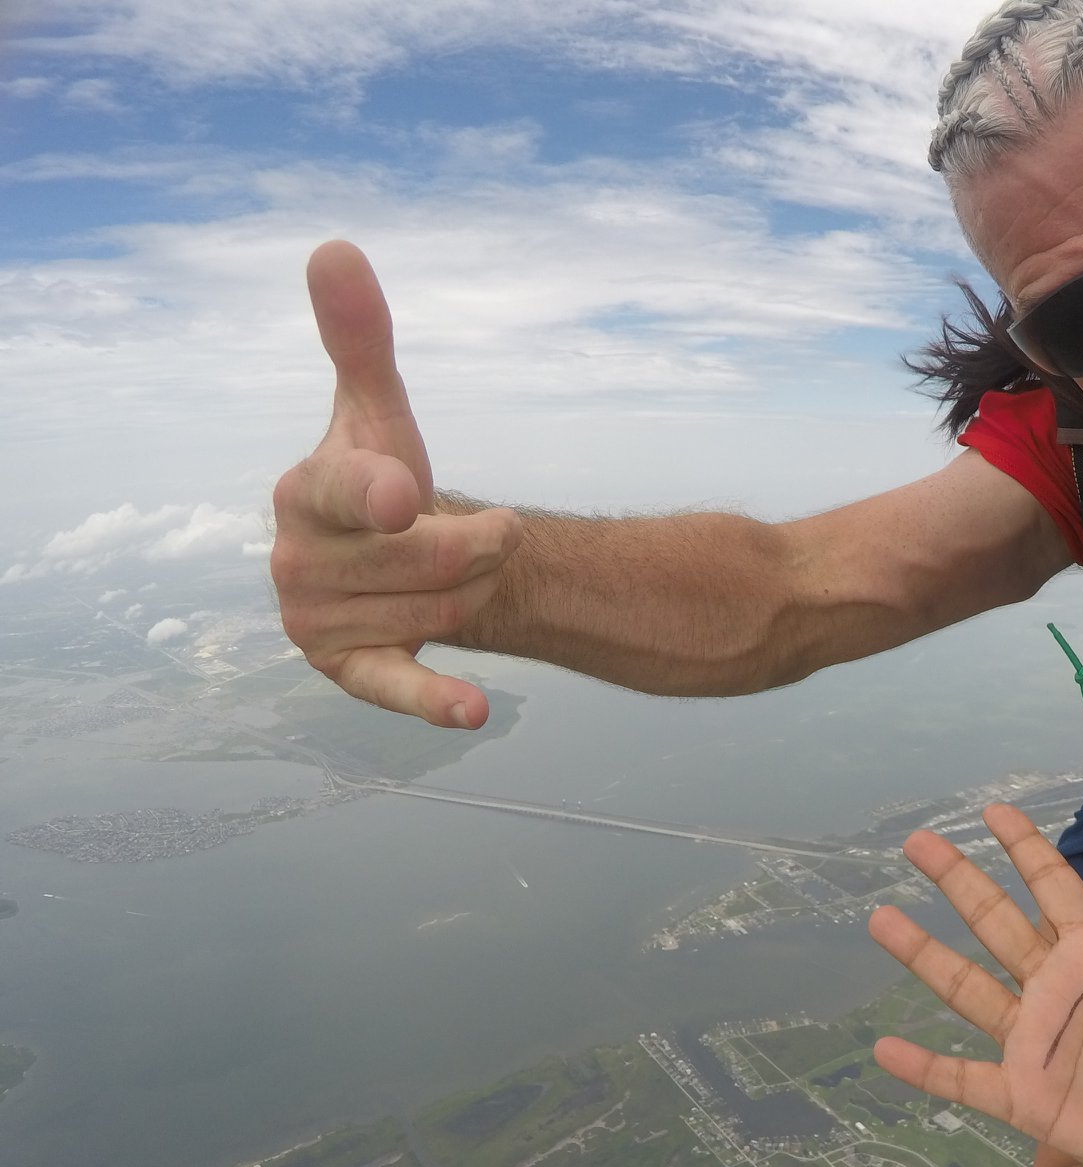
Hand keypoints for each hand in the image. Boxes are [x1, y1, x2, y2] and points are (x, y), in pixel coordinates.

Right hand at [269, 241, 521, 727]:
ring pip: (443, 606)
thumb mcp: (379, 410)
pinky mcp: (350, 670)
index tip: (406, 496)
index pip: (352, 491)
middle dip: (481, 541)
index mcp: (304, 493)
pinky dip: (433, 699)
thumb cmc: (383, 479)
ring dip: (475, 587)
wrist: (392, 563)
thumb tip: (334, 248)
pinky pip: (395, 687)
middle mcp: (297, 561)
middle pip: (430, 557)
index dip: (381, 496)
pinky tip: (474, 711)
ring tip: (459, 572)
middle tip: (493, 529)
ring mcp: (316, 621)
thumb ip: (360, 338)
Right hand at [870, 806, 1082, 1166]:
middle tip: (917, 843)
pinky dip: (925, 1067)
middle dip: (958, 882)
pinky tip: (885, 1050)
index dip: (1024, 848)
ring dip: (924, 955)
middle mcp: (1053, 987)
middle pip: (996, 923)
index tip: (993, 812)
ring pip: (968, 988)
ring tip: (882, 918)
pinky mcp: (1021, 1094)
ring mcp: (1031, 1039)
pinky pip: (964, 1079)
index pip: (1053, 888)